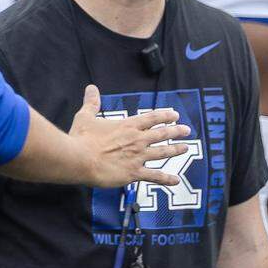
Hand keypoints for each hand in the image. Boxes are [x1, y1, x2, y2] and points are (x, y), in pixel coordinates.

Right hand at [71, 85, 190, 188]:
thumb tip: (91, 88)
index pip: (151, 118)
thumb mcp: (86, 117)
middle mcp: (137, 140)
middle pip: (161, 134)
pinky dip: (166, 179)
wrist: (80, 160)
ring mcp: (138, 157)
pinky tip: (176, 180)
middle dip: (176, 131)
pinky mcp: (134, 173)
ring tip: (185, 147)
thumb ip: (92, 103)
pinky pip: (154, 176)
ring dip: (175, 149)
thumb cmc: (81, 138)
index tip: (175, 115)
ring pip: (162, 152)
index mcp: (127, 126)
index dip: (164, 115)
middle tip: (187, 130)